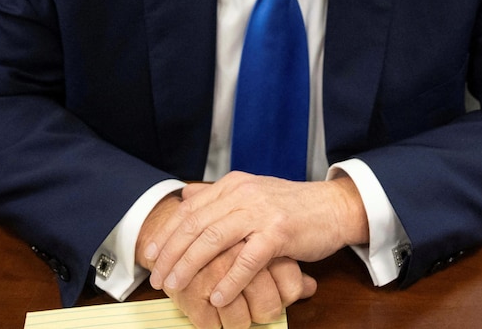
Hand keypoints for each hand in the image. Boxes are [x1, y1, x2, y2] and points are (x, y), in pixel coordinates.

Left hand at [140, 172, 367, 312]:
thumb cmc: (291, 206)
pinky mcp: (279, 232)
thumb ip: (218, 195)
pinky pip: (247, 259)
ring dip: (191, 266)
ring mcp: (261, 211)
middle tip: (158, 278)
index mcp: (233, 185)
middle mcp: (243, 193)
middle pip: (196, 224)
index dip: (166, 232)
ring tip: (176, 287)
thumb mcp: (252, 193)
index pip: (190, 208)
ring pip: (215, 239)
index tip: (149, 254)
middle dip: (172, 253)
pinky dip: (229, 280)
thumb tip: (185, 194)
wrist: (332, 207)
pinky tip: (217, 296)